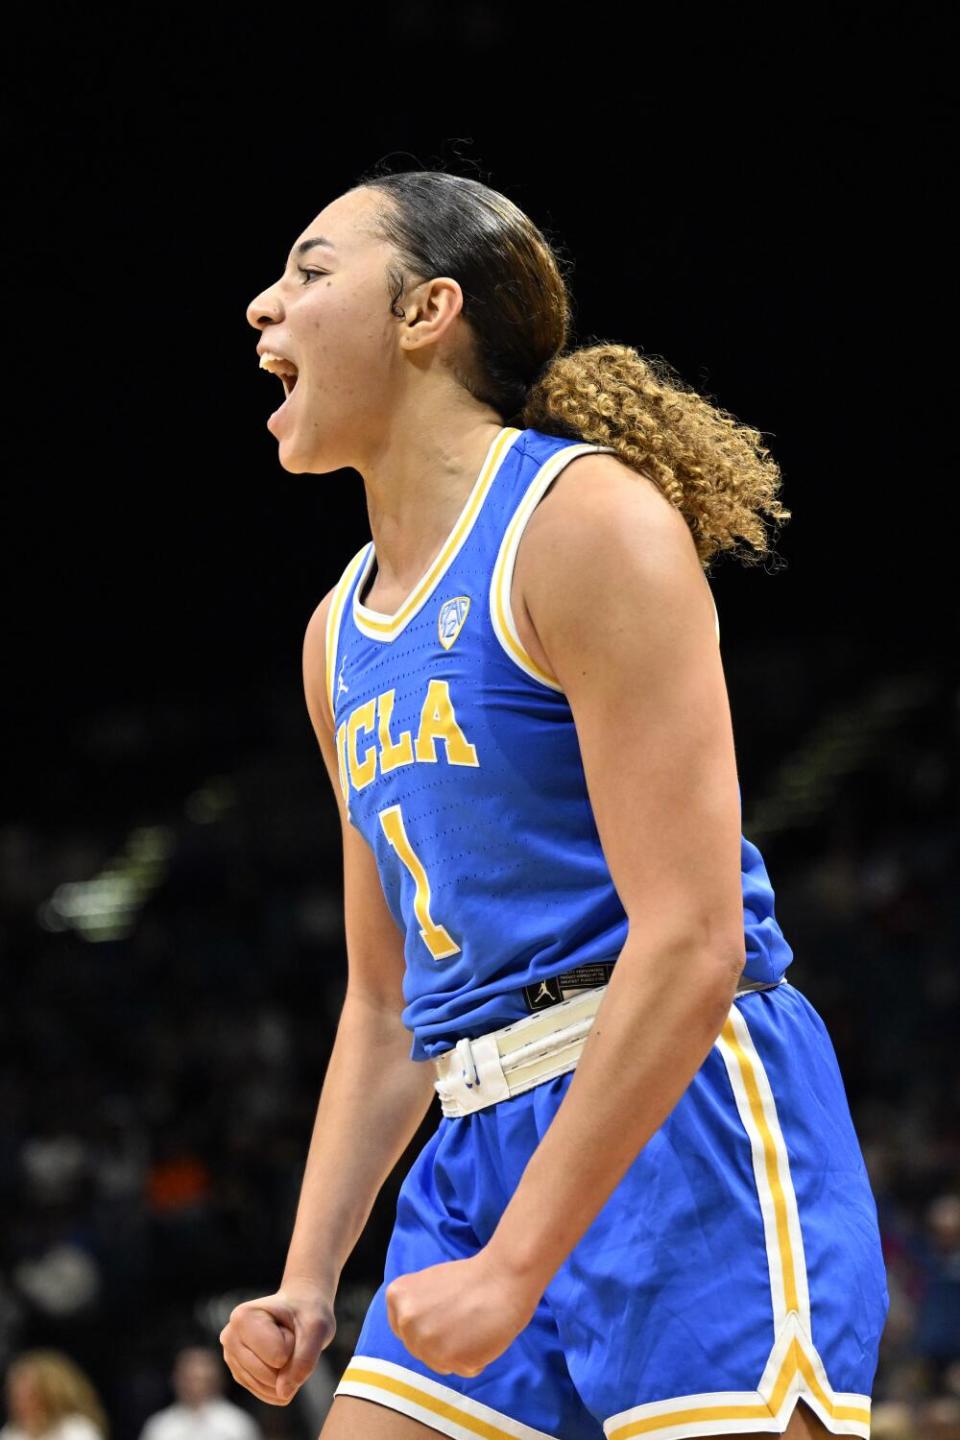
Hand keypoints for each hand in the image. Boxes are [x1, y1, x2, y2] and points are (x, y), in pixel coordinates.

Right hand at [219, 1278, 335, 1404]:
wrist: (301, 1310)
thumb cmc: (308, 1313)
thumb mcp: (318, 1328)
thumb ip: (305, 1361)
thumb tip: (283, 1394)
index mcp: (243, 1317)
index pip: (278, 1356)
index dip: (293, 1344)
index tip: (290, 1325)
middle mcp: (230, 1338)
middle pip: (268, 1375)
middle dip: (289, 1362)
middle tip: (289, 1336)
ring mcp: (231, 1358)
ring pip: (268, 1388)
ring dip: (286, 1372)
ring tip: (284, 1345)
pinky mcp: (239, 1374)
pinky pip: (267, 1394)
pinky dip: (282, 1383)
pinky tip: (280, 1360)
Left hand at [385, 1250, 539, 1376]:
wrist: (504, 1276)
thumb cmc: (471, 1278)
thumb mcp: (428, 1284)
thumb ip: (415, 1309)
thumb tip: (415, 1332)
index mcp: (397, 1298)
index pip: (403, 1330)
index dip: (427, 1324)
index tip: (444, 1313)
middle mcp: (407, 1322)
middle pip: (420, 1349)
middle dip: (440, 1340)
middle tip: (463, 1317)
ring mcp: (429, 1344)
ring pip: (440, 1364)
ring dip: (458, 1352)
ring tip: (473, 1325)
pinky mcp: (454, 1361)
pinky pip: (464, 1370)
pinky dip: (476, 1358)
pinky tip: (483, 1335)